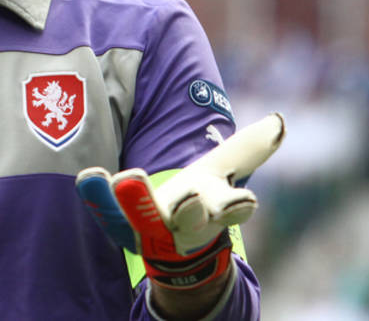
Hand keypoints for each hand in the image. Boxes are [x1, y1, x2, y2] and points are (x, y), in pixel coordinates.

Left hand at [75, 113, 285, 289]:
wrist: (177, 247)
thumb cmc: (203, 197)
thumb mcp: (225, 171)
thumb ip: (248, 148)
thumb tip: (278, 120)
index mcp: (219, 207)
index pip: (235, 208)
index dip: (239, 206)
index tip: (246, 202)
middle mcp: (190, 223)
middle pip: (193, 217)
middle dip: (192, 209)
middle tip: (189, 198)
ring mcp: (157, 230)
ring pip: (146, 219)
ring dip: (136, 200)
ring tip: (126, 178)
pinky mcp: (126, 230)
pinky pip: (110, 216)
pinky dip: (100, 198)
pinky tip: (90, 176)